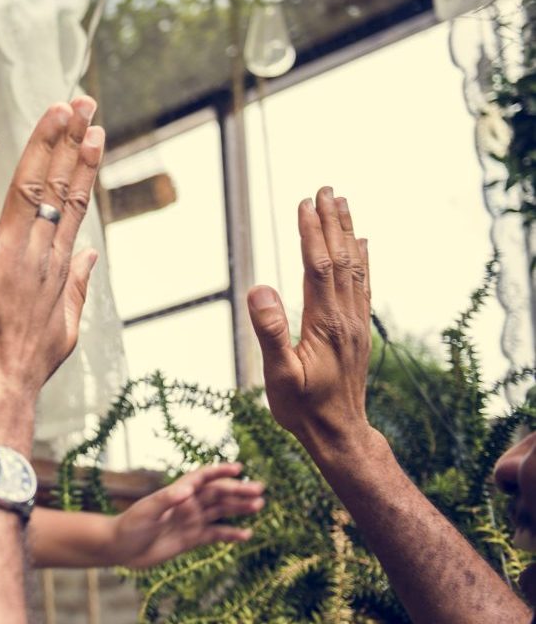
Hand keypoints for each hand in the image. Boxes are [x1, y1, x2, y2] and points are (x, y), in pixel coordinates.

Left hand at [0, 98, 103, 442]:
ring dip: (43, 143)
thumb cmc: (22, 370)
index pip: (75, 205)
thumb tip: (91, 255)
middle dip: (71, 140)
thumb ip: (76, 287)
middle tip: (81, 101)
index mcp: (57, 268)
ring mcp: (10, 256)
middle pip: (58, 186)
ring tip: (57, 108)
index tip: (94, 133)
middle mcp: (40, 254)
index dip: (85, 166)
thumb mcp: (63, 329)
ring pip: (30, 188)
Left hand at [108, 463, 263, 568]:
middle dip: (237, 491)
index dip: (219, 472)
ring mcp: (191, 521)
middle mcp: (187, 504)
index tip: (238, 468)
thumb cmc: (129, 525)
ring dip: (238, 508)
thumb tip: (187, 490)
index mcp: (177, 492)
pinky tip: (247, 535)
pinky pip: (215, 534)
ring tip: (259, 505)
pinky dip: (231, 534)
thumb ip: (166, 500)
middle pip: (217, 494)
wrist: (120, 548)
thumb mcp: (146, 511)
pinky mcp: (191, 539)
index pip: (202, 478)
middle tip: (259, 489)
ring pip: (220, 511)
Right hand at [247, 187, 372, 458]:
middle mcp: (345, 317)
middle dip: (332, 222)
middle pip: (341, 259)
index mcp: (325, 323)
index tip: (304, 203)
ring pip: (354, 268)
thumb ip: (270, 332)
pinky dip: (362, 259)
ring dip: (347, 234)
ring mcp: (355, 323)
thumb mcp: (279, 375)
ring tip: (343, 205)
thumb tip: (260, 288)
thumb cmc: (303, 408)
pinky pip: (363, 285)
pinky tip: (362, 245)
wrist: (339, 433)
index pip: (318, 267)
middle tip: (325, 189)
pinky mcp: (357, 331)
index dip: (311, 233)